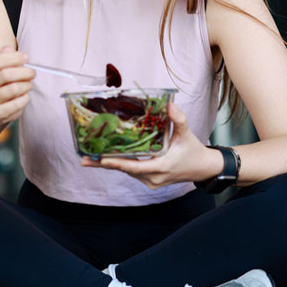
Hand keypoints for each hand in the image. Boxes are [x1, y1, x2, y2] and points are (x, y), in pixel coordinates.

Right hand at [0, 46, 34, 124]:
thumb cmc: (2, 85)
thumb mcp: (2, 70)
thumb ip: (6, 58)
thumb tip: (8, 49)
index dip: (12, 58)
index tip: (26, 57)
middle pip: (5, 74)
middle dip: (24, 72)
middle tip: (33, 73)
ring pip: (13, 89)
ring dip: (26, 85)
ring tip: (29, 85)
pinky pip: (17, 104)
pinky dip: (25, 99)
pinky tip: (25, 96)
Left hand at [80, 102, 217, 188]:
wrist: (202, 168)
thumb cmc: (193, 151)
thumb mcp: (187, 134)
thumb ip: (178, 119)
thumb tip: (170, 105)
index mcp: (161, 167)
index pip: (134, 166)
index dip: (117, 163)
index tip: (100, 159)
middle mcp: (153, 178)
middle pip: (125, 170)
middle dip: (104, 164)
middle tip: (84, 160)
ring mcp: (151, 182)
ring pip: (127, 172)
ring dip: (111, 164)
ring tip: (90, 157)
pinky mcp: (150, 181)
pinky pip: (132, 172)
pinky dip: (122, 164)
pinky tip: (108, 157)